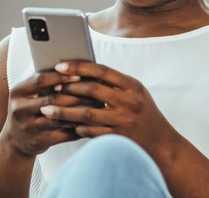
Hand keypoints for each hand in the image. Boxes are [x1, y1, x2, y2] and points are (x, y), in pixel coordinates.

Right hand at [2, 70, 90, 156]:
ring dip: (80, 111)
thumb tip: (75, 69)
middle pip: (52, 99)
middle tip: (96, 91)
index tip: (79, 74)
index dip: (61, 77)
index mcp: (17, 92)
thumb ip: (46, 83)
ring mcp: (28, 127)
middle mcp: (19, 109)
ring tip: (97, 106)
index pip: (40, 80)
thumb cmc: (30, 109)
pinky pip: (63, 134)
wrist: (15, 141)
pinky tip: (91, 123)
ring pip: (59, 118)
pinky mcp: (38, 142)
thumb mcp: (30, 94)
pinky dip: (78, 128)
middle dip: (76, 95)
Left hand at [39, 61, 175, 155]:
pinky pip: (91, 132)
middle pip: (92, 90)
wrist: (162, 143)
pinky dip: (77, 128)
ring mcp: (124, 121)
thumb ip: (114, 83)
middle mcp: (129, 102)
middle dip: (68, 88)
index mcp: (132, 86)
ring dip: (64, 111)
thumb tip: (83, 70)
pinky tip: (65, 126)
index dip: (79, 67)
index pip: (102, 70)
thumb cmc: (144, 113)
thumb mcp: (135, 92)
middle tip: (51, 87)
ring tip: (47, 109)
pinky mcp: (118, 138)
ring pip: (87, 114)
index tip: (60, 66)